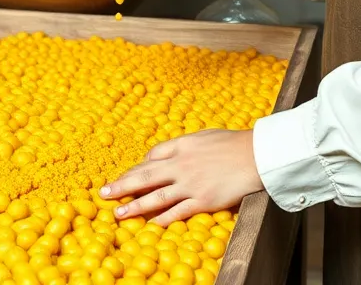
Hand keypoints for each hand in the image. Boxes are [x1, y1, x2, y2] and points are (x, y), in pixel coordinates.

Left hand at [100, 129, 263, 225]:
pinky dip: (161, 218)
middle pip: (145, 176)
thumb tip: (165, 154)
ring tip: (118, 213)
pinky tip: (149, 224)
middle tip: (104, 193)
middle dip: (122, 185)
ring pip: (155, 197)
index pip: (153, 156)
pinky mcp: (202, 200)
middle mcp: (181, 165)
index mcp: (182, 145)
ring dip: (134, 206)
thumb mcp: (204, 136)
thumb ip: (184, 145)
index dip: (138, 167)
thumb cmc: (233, 143)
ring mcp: (190, 184)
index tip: (127, 176)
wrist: (257, 155)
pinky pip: (176, 211)